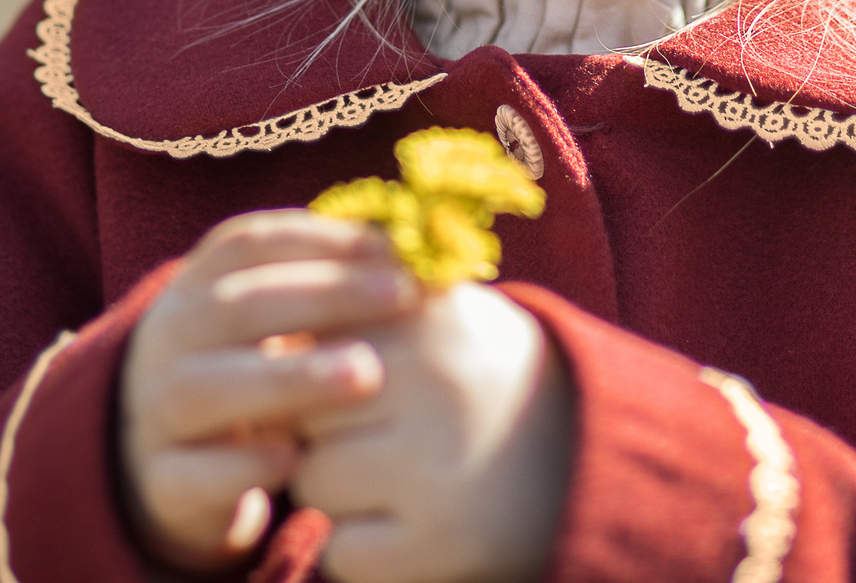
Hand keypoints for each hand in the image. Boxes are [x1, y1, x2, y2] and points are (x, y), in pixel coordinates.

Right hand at [121, 211, 420, 573]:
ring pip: (201, 390)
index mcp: (197, 288)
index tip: (393, 248)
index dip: (321, 239)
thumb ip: (336, 288)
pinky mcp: (162, 483)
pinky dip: (242, 466)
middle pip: (230, 308)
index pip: (247, 244)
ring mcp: (156, 413)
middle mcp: (166, 341)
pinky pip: (189, 474)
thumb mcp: (286, 327)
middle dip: (321, 298)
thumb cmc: (260, 375)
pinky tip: (298, 458)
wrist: (185, 467)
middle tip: (399, 298)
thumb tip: (421, 253)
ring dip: (287, 378)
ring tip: (365, 374)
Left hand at [290, 282, 574, 582]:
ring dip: (342, 493)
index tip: (354, 380)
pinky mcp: (441, 544)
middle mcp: (434, 382)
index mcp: (428, 314)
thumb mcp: (440, 316)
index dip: (317, 366)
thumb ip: (361, 302)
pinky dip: (366, 552)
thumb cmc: (487, 378)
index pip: (310, 336)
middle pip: (303, 410)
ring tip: (405, 480)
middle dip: (324, 430)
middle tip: (384, 433)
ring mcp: (437, 466)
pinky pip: (344, 552)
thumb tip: (260, 321)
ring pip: (316, 482)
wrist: (595, 462)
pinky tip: (416, 529)